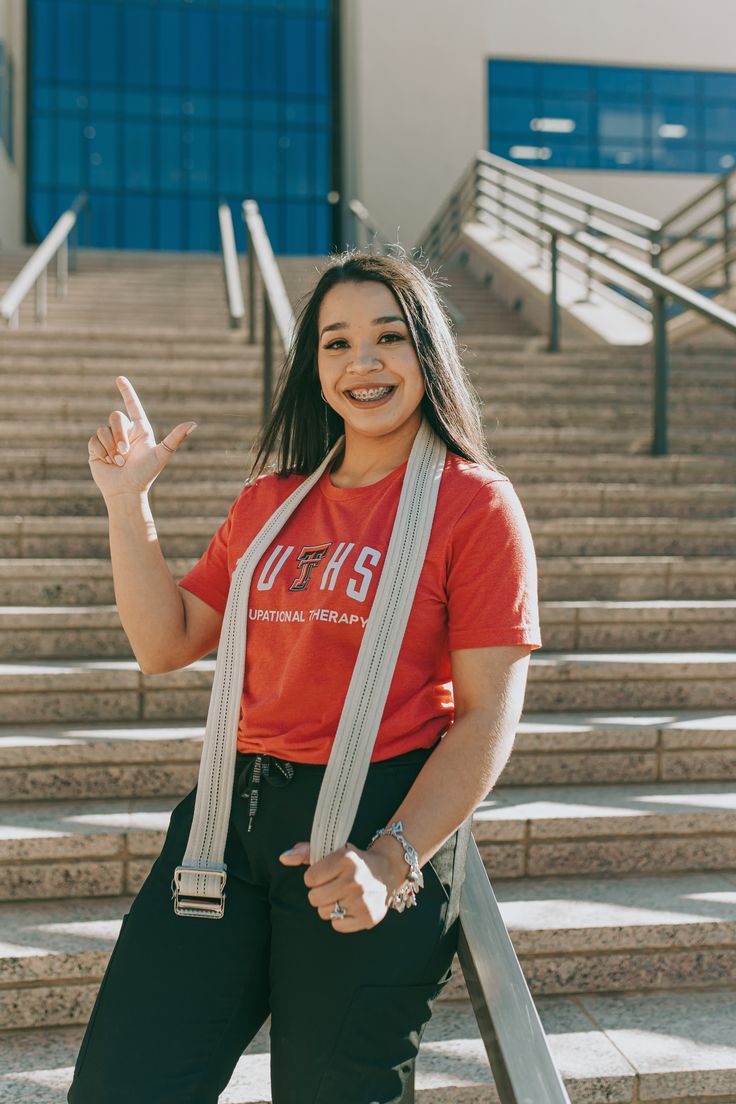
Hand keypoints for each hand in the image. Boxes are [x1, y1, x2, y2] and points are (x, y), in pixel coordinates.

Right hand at [87, 375, 197, 500]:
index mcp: (140, 430)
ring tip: (119, 462)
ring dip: (111, 447)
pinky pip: (94, 440)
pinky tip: (107, 463)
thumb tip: (193, 424)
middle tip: (125, 452)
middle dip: (119, 434)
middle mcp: (124, 432)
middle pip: (115, 416)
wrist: (126, 491)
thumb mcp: (162, 455)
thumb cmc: (146, 474)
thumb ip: (176, 438)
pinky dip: (101, 452)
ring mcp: (109, 440)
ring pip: (103, 429)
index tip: (119, 379)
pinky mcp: (96, 448)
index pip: (132, 406)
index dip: (126, 391)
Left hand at [278, 841, 400, 931]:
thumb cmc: (353, 861)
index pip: (309, 878)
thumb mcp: (332, 851)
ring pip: (324, 913)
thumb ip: (305, 853)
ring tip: (342, 896)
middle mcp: (354, 879)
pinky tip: (350, 906)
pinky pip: (337, 925)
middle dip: (320, 893)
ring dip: (329, 906)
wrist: (386, 871)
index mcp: (345, 859)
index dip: (314, 878)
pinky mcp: (367, 917)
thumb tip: (283, 858)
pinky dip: (340, 918)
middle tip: (333, 887)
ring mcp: (362, 900)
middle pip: (314, 898)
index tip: (326, 875)